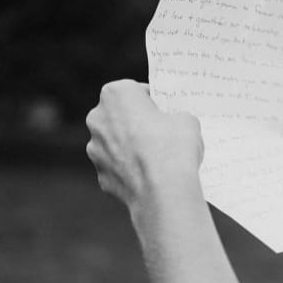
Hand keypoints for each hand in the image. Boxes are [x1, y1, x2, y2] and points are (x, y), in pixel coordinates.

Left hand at [85, 80, 203, 209]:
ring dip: (130, 147)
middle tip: (161, 134)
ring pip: (115, 143)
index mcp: (115, 94)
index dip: (153, 102)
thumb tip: (172, 126)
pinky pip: (117, 167)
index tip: (165, 112)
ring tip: (156, 158)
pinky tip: (149, 177)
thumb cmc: (173, 147)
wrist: (163, 192)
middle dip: (137, 123)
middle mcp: (97, 118)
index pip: (136, 91)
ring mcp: (95, 149)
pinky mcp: (100, 175)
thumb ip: (174, 117)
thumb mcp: (187, 119)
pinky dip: (129, 170)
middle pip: (120, 116)